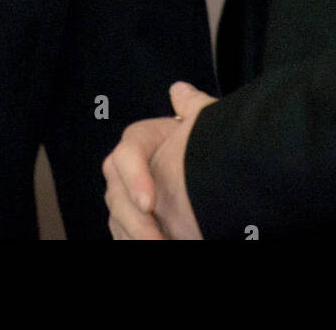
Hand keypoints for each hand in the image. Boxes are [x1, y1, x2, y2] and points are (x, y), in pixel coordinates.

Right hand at [102, 81, 216, 239]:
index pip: (126, 155)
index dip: (134, 178)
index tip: (150, 204)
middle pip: (117, 196)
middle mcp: (127, 173)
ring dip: (134, 237)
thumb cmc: (211, 151)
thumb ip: (194, 108)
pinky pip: (123, 238)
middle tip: (156, 240)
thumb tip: (178, 90)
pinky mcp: (131, 227)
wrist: (218, 185)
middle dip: (134, 222)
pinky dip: (132, 242)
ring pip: (119, 222)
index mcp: (141, 143)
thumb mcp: (208, 127)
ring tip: (160, 246)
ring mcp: (127, 202)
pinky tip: (160, 245)